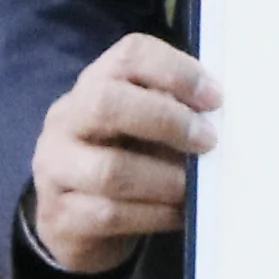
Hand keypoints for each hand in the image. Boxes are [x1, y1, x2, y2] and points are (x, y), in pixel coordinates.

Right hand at [27, 35, 215, 272]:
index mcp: (95, 84)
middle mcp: (67, 119)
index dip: (175, 71)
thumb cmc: (127, 162)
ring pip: (111, 170)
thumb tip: (222, 119)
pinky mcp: (61, 215)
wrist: (76, 223)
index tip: (215, 98)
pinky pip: (110, 214)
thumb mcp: (146, 129)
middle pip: (107, 103)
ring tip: (193, 188)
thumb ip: (175, 113)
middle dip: (165, 121)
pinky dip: (154, 215)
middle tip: (207, 141)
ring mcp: (56, 167)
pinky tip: (178, 215)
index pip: (130, 55)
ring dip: (165, 180)